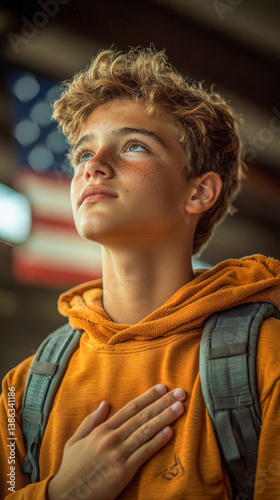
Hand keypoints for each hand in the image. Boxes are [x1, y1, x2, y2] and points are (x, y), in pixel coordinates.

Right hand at [47, 384, 185, 499]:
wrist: (67, 495)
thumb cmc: (71, 468)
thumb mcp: (75, 440)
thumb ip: (91, 421)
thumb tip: (104, 403)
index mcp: (101, 430)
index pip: (130, 408)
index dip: (148, 397)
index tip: (162, 388)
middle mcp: (111, 438)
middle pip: (142, 416)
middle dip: (162, 403)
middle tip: (179, 393)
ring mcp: (118, 454)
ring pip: (145, 432)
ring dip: (164, 418)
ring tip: (179, 408)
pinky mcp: (123, 471)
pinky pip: (144, 453)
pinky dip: (157, 442)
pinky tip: (169, 432)